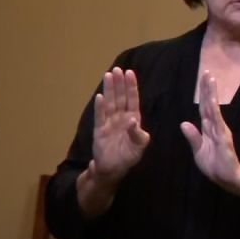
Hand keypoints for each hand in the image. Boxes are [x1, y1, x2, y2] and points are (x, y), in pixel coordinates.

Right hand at [89, 67, 149, 185]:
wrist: (113, 169)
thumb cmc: (128, 156)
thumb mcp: (139, 146)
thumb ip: (138, 134)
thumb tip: (133, 120)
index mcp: (133, 119)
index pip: (132, 100)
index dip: (131, 87)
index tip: (130, 73)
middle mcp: (121, 118)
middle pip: (120, 97)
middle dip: (119, 84)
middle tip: (117, 69)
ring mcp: (109, 123)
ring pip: (110, 103)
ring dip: (109, 90)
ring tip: (108, 76)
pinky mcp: (100, 130)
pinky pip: (100, 117)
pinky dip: (100, 107)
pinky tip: (100, 96)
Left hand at [180, 71, 239, 190]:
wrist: (228, 179)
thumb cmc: (215, 166)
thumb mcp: (199, 151)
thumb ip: (193, 137)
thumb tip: (184, 123)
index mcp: (209, 129)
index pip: (204, 108)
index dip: (203, 94)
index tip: (202, 80)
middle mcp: (216, 126)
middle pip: (209, 104)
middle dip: (207, 88)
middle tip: (206, 72)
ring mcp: (220, 131)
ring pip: (214, 109)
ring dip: (211, 94)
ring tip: (210, 80)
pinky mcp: (223, 138)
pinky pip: (217, 122)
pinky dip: (214, 111)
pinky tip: (212, 101)